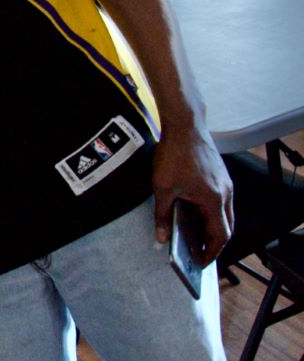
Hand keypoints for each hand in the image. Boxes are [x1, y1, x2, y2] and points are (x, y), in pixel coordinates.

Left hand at [151, 125, 233, 263]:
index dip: (211, 251)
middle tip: (199, 253)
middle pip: (226, 226)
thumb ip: (162, 215)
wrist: (185, 126)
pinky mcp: (221, 175)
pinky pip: (221, 200)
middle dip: (214, 242)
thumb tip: (160, 237)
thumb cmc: (173, 155)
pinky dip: (212, 212)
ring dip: (213, 226)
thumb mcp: (162, 188)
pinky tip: (195, 212)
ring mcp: (225, 183)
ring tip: (196, 236)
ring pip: (225, 213)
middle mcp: (225, 193)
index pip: (220, 235)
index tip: (202, 262)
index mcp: (214, 200)